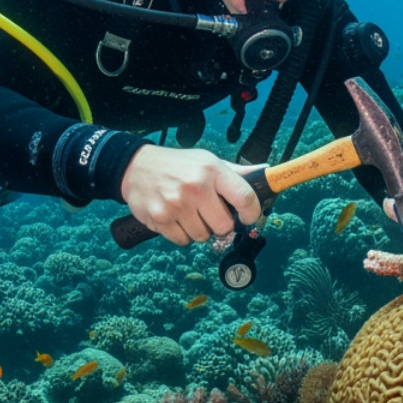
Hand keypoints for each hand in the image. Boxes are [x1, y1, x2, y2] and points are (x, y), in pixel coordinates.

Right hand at [120, 146, 262, 245]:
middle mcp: (195, 186)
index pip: (245, 198)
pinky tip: (175, 217)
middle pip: (224, 226)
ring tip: (189, 212)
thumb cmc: (179, 165)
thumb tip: (266, 173)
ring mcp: (176, 204)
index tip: (248, 216)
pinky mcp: (160, 218)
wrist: (137, 167)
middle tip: (210, 213)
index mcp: (213, 170)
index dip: (252, 213)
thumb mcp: (208, 161)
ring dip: (199, 229)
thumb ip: (236, 173)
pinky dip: (181, 234)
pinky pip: (183, 241)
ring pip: (203, 237)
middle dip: (220, 224)